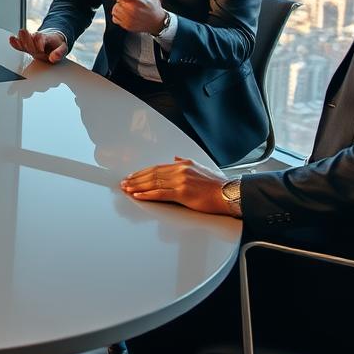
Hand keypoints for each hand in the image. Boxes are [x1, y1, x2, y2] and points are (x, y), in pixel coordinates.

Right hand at [8, 27, 69, 62]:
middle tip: (32, 49)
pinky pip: (18, 43)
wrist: (52, 42)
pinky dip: (15, 42)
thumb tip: (53, 58)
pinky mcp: (25, 46)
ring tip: (18, 41)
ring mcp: (30, 41)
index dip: (39, 43)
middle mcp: (36, 38)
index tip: (41, 50)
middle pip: (30, 36)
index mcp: (46, 38)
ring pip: (23, 38)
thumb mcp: (63, 49)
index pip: (40, 37)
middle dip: (29, 42)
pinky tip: (11, 40)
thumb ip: (59, 53)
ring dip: (21, 41)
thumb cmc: (56, 46)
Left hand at [98, 0, 169, 35]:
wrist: (158, 23)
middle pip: (116, 4)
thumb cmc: (154, 8)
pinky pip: (115, 19)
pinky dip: (118, 18)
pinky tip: (127, 17)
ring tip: (129, 11)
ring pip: (114, 11)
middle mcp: (131, 10)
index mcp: (136, 0)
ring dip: (119, 10)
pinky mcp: (127, 26)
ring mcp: (129, 19)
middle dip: (121, 3)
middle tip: (131, 5)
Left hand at [120, 155, 235, 214]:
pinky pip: (160, 193)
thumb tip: (175, 157)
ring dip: (137, 186)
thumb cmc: (217, 184)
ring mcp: (180, 181)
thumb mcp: (200, 167)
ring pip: (153, 183)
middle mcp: (180, 170)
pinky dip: (147, 194)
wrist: (229, 193)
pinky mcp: (182, 193)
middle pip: (152, 174)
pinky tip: (138, 195)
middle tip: (124, 182)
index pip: (157, 167)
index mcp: (183, 164)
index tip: (133, 175)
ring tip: (127, 189)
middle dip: (136, 178)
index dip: (143, 172)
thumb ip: (185, 161)